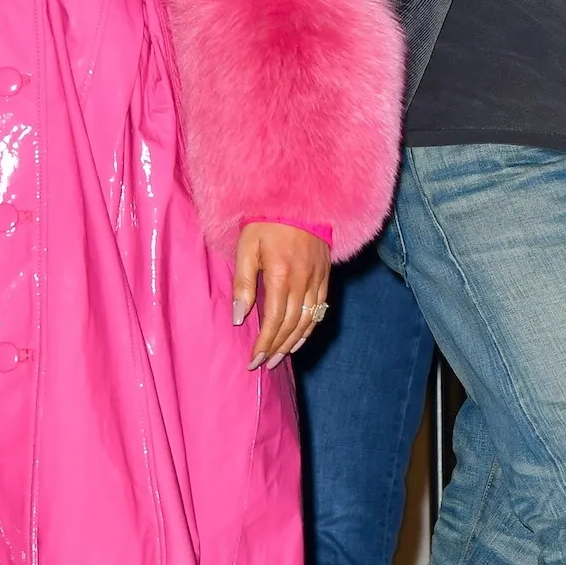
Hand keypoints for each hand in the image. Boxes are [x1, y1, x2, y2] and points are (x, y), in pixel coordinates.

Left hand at [234, 223, 332, 370]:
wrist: (299, 199)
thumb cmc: (266, 222)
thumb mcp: (247, 247)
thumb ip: (243, 283)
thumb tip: (240, 317)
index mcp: (281, 275)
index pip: (273, 320)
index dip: (264, 343)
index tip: (253, 360)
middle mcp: (303, 281)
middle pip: (290, 325)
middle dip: (276, 348)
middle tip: (263, 364)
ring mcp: (317, 279)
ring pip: (307, 321)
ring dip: (292, 344)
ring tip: (279, 358)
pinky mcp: (325, 276)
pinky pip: (320, 309)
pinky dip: (309, 329)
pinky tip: (299, 340)